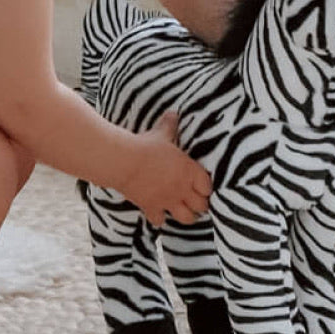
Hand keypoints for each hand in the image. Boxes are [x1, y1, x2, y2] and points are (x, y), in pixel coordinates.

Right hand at [120, 111, 211, 225]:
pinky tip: (158, 211)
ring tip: (183, 209)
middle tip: (196, 200)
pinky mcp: (152, 208)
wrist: (126, 161)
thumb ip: (170, 124)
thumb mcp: (162, 132)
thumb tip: (173, 112)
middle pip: (202, 206)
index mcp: (190, 171)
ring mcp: (168, 201)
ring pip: (187, 219)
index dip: (207, 187)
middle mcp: (183, 189)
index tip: (203, 186)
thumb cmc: (147, 145)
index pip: (208, 187)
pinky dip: (160, 218)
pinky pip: (161, 221)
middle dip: (201, 204)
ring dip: (186, 215)